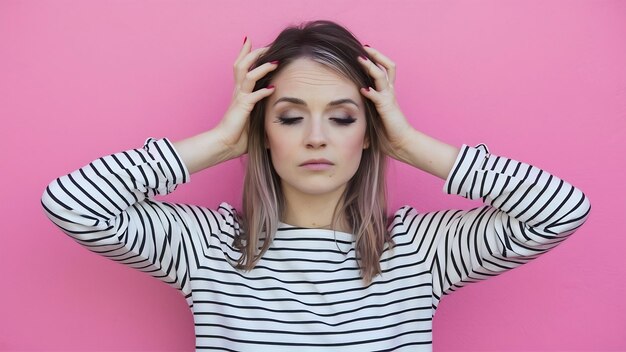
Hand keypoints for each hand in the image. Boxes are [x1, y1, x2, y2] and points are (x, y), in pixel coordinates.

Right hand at [216, 38, 277, 158]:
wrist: (224, 144)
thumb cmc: (237, 135)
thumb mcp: (252, 120)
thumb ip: (263, 115)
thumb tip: (278, 121)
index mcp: (239, 92)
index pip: (240, 67)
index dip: (244, 53)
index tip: (250, 41)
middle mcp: (237, 91)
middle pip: (242, 64)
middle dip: (254, 53)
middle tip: (267, 45)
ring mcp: (239, 98)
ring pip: (248, 75)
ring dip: (262, 67)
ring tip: (275, 62)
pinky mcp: (242, 107)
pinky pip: (254, 96)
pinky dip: (263, 91)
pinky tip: (273, 88)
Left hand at [357, 46, 414, 160]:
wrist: (401, 142)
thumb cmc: (388, 131)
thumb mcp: (375, 114)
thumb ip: (367, 106)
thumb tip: (350, 106)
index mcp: (387, 92)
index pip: (384, 70)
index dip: (376, 60)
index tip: (364, 52)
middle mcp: (390, 92)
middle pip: (387, 66)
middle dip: (376, 55)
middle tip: (365, 47)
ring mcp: (389, 98)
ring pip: (382, 77)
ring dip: (370, 67)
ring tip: (360, 59)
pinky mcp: (387, 108)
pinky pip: (378, 97)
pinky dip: (370, 92)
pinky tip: (362, 89)